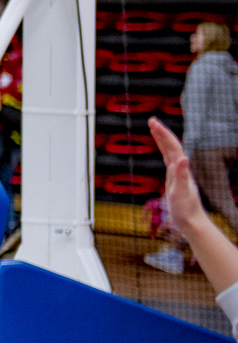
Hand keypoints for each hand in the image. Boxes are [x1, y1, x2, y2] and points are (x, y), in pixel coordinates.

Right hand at [151, 117, 203, 235]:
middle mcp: (180, 169)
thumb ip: (181, 175)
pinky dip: (163, 151)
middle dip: (161, 133)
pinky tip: (162, 151)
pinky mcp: (174, 179)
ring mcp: (177, 173)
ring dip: (162, 140)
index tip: (153, 123)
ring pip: (169, 152)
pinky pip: (167, 160)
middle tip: (151, 120)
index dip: (163, 134)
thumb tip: (183, 158)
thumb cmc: (185, 209)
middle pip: (171, 146)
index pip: (172, 147)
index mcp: (180, 169)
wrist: (191, 221)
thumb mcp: (180, 192)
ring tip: (154, 130)